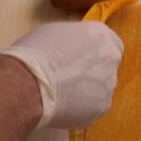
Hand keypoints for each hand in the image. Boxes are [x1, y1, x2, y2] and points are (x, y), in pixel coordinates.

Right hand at [0, 21, 123, 128]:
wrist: (28, 84)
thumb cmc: (35, 53)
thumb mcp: (56, 33)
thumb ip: (75, 41)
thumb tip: (74, 50)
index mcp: (101, 36)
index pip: (111, 43)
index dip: (95, 51)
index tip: (83, 57)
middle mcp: (111, 59)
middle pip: (106, 66)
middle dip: (92, 72)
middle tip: (69, 77)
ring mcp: (108, 85)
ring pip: (101, 88)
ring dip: (87, 91)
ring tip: (62, 94)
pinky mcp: (102, 107)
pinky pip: (93, 106)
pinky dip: (81, 107)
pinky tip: (62, 106)